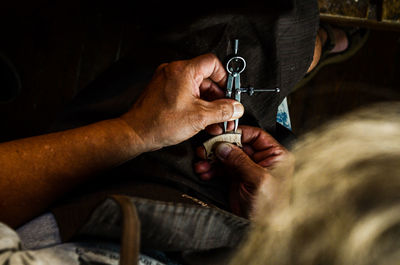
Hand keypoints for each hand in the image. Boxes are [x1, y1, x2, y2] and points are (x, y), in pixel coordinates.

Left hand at [120, 54, 243, 150]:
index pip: (212, 63)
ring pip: (197, 89)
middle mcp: (174, 72)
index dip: (225, 77)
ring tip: (216, 121)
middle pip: (206, 78)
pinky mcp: (164, 92)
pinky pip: (186, 95)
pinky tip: (204, 121)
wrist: (136, 133)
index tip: (229, 92)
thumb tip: (236, 107)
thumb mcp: (200, 117)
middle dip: (218, 97)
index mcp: (183, 71)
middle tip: (226, 112)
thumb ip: (223, 110)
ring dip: (209, 105)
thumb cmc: (159, 122)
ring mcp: (168, 81)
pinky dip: (197, 106)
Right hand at [194, 126, 293, 217]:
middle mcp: (261, 160)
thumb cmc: (271, 208)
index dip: (238, 133)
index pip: (256, 135)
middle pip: (237, 145)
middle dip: (219, 147)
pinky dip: (211, 169)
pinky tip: (203, 172)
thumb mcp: (258, 180)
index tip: (221, 134)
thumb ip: (241, 161)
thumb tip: (224, 146)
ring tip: (201, 163)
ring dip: (212, 159)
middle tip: (205, 149)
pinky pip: (222, 169)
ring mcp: (247, 169)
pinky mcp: (236, 179)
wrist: (263, 229)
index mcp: (275, 156)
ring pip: (227, 156)